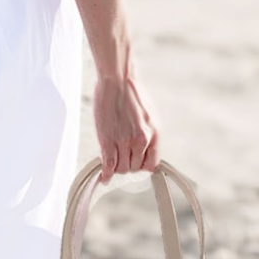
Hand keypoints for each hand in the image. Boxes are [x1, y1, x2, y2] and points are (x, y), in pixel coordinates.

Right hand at [93, 68, 159, 182]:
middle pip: (134, 168)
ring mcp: (124, 141)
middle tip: (120, 158)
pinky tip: (104, 178)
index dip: (142, 166)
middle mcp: (142, 140)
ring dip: (116, 168)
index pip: (151, 165)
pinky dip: (106, 174)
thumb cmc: (132, 94)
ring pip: (121, 168)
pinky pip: (108, 164)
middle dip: (128, 165)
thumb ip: (148, 133)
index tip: (135, 163)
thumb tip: (144, 148)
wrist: (118, 80)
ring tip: (112, 163)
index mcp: (155, 134)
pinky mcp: (107, 140)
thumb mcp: (149, 115)